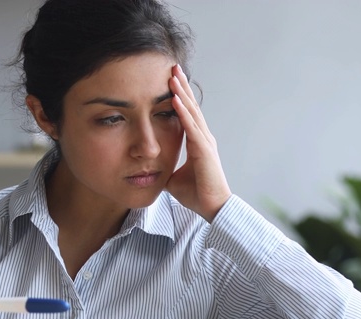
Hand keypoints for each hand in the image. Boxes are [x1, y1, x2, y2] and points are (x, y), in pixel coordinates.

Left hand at [166, 64, 231, 221]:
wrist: (211, 208)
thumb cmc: (195, 194)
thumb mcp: (173, 177)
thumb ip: (164, 168)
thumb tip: (149, 167)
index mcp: (197, 142)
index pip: (186, 114)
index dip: (179, 97)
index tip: (171, 81)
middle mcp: (203, 138)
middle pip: (191, 107)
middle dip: (181, 87)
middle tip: (173, 68)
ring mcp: (206, 142)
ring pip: (192, 112)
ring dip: (182, 93)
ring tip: (173, 76)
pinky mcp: (204, 151)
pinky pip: (191, 128)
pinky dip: (183, 113)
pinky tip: (175, 99)